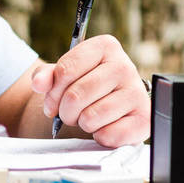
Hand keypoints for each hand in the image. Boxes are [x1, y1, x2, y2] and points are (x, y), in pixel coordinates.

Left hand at [30, 34, 149, 146]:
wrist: (109, 103)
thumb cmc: (83, 85)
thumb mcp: (63, 74)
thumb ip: (45, 75)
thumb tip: (39, 83)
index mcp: (105, 46)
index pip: (65, 70)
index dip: (52, 92)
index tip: (52, 100)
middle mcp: (124, 65)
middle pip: (75, 96)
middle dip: (65, 111)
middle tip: (69, 112)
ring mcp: (137, 92)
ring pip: (90, 117)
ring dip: (82, 123)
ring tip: (87, 117)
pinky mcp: (144, 119)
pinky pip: (108, 135)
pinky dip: (100, 136)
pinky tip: (104, 126)